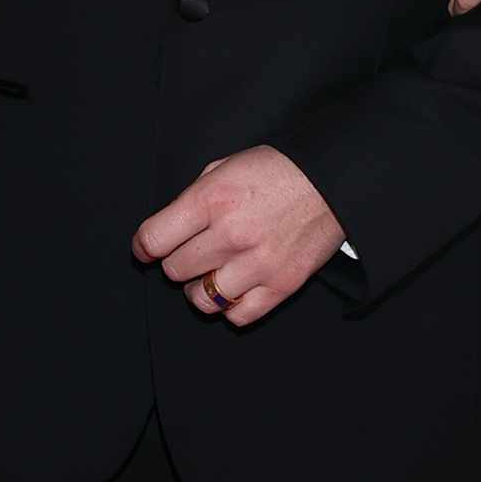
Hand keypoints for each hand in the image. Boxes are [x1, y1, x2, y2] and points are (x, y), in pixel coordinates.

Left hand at [133, 145, 344, 327]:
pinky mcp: (282, 285)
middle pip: (174, 270)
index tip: (149, 248)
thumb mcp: (227, 166)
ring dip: (201, 287)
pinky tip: (236, 286)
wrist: (335, 179)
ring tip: (214, 272)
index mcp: (213, 198)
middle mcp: (232, 233)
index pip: (153, 240)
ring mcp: (258, 263)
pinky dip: (230, 306)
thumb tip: (170, 229)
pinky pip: (237, 316)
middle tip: (195, 250)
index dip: (145, 246)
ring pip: (201, 299)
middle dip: (178, 260)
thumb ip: (195, 197)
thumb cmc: (278, 170)